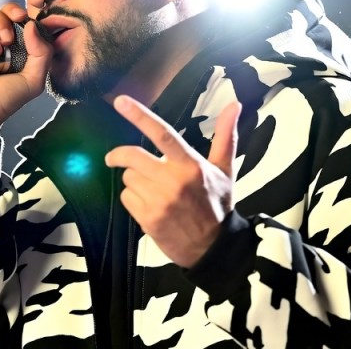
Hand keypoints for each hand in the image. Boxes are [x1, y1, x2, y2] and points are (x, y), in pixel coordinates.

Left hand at [105, 95, 241, 267]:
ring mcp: (159, 201)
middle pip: (132, 156)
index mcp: (191, 165)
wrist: (213, 248)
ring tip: (150, 187)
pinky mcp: (148, 219)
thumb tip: (234, 104)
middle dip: (119, 155)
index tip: (121, 102)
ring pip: (128, 178)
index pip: (163, 134)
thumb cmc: (218, 204)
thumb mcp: (225, 170)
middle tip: (115, 157)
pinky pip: (126, 197)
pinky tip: (148, 203)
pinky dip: (132, 198)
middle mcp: (173, 181)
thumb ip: (225, 135)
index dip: (140, 116)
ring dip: (133, 179)